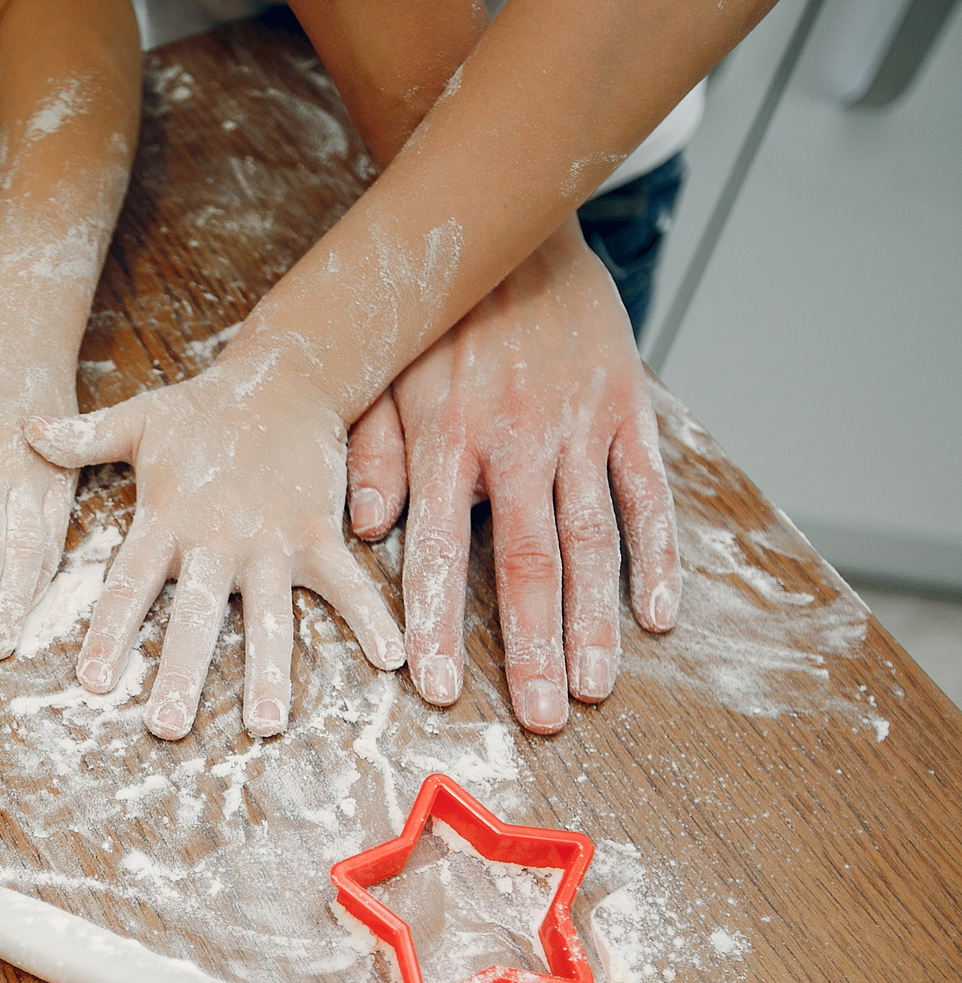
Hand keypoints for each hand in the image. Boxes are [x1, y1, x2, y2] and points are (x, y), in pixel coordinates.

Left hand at [24, 359, 404, 740]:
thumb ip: (83, 436)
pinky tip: (390, 661)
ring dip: (268, 671)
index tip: (94, 682)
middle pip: (195, 616)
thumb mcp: (139, 418)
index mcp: (166, 519)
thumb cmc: (203, 407)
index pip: (128, 583)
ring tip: (264, 724)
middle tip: (166, 728)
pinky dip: (371, 618)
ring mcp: (271, 540)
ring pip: (268, 616)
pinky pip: (347, 584)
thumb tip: (23, 429)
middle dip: (182, 673)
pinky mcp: (318, 533)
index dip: (110, 632)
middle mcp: (216, 538)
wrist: (286, 373)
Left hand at [345, 225, 680, 733]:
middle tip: (538, 717)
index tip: (435, 687)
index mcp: (449, 439)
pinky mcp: (629, 411)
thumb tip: (359, 530)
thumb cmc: (438, 318)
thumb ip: (371, 452)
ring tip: (591, 687)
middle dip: (532, 647)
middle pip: (531, 562)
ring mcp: (582, 427)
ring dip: (595, 621)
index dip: (439, 623)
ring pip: (594, 541)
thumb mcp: (381, 376)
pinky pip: (649, 494)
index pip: (441, 550)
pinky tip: (657, 615)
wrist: (518, 231)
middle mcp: (520, 440)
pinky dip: (658, 557)